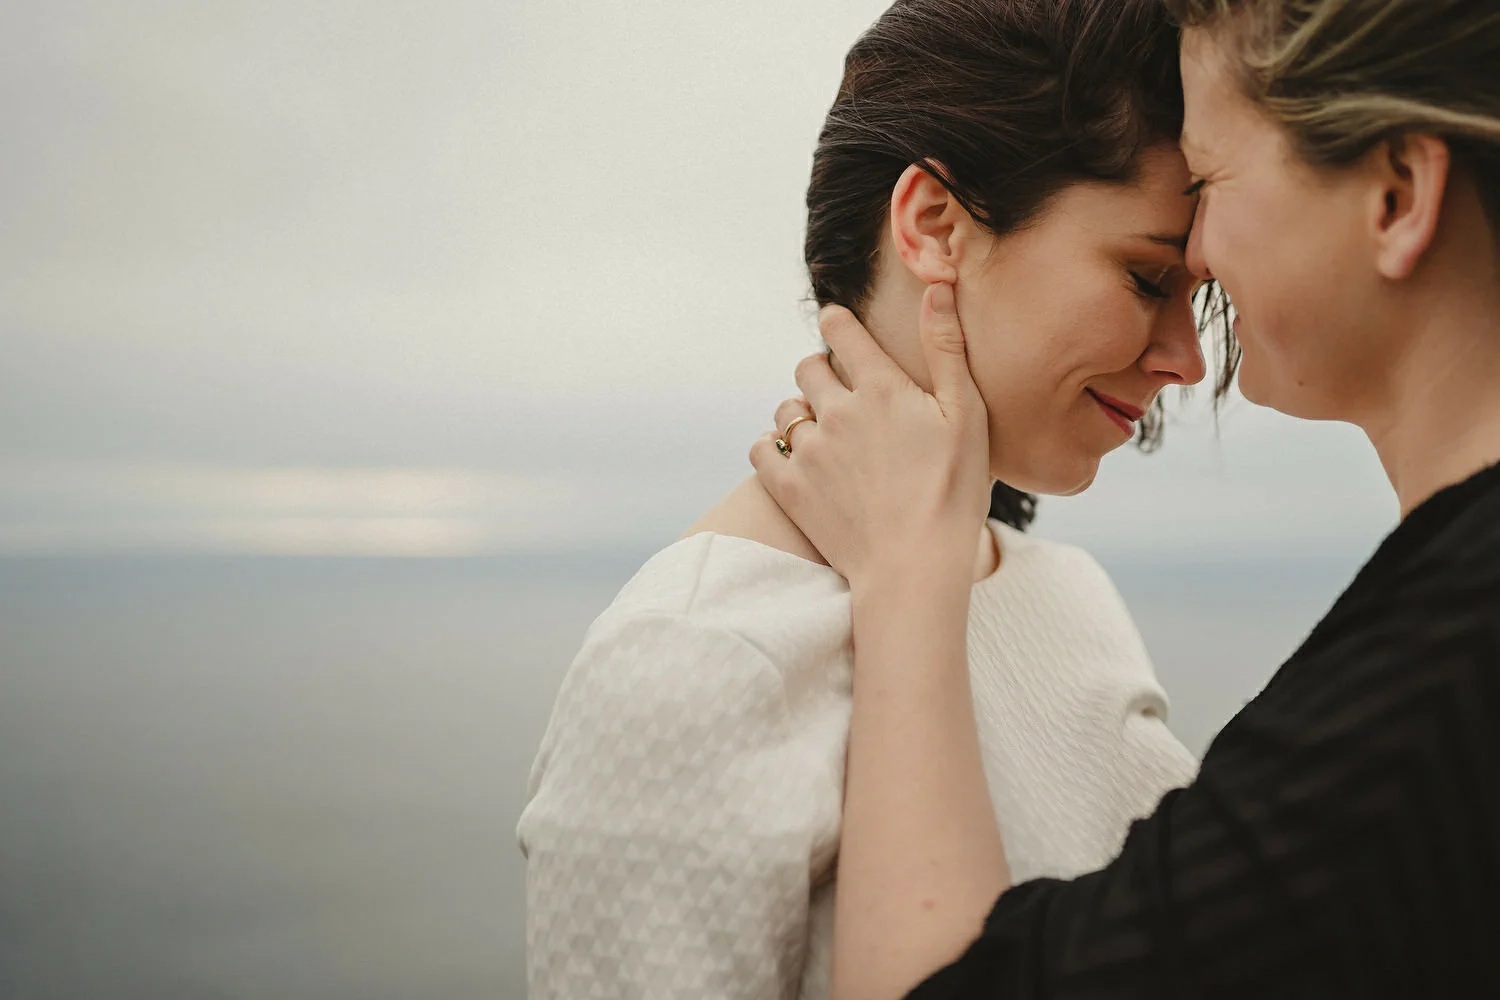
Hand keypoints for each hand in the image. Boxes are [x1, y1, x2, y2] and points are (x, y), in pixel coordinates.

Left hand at [751, 282, 990, 589]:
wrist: (915, 567)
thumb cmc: (953, 494)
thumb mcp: (966, 416)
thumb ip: (946, 349)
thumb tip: (937, 287)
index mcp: (879, 388)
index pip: (840, 331)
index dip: (837, 322)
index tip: (837, 324)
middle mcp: (836, 411)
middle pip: (808, 368)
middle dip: (821, 371)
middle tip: (841, 393)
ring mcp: (808, 450)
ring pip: (785, 409)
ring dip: (799, 413)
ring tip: (823, 434)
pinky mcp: (788, 488)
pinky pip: (760, 449)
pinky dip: (771, 449)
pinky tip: (794, 459)